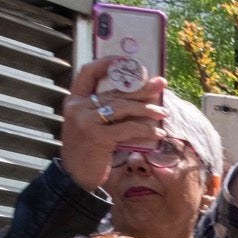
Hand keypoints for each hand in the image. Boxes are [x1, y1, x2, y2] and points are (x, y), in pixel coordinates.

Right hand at [60, 58, 167, 192]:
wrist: (75, 177)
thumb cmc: (89, 152)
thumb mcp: (94, 126)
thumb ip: (108, 112)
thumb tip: (141, 100)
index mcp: (74, 100)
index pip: (89, 72)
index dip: (108, 63)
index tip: (129, 61)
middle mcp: (77, 107)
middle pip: (115, 92)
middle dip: (141, 88)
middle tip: (162, 84)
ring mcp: (84, 120)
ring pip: (123, 108)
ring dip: (147, 110)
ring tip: (163, 113)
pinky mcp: (96, 136)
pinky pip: (126, 128)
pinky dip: (145, 129)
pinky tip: (158, 133)